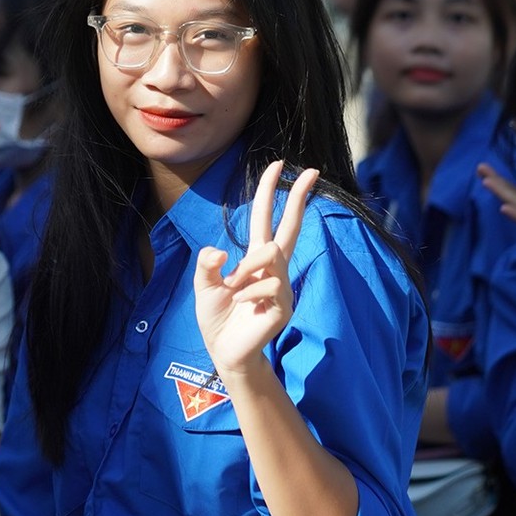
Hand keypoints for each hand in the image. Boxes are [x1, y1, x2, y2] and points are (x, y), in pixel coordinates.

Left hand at [194, 161, 316, 377]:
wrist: (224, 350)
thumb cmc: (217, 317)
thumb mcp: (204, 284)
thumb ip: (207, 263)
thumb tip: (221, 250)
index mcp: (255, 259)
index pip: (266, 219)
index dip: (270, 192)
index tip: (279, 165)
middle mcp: (274, 268)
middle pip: (290, 226)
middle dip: (298, 197)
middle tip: (311, 171)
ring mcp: (282, 286)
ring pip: (270, 255)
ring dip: (246, 271)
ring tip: (235, 292)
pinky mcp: (284, 306)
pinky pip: (266, 286)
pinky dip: (246, 294)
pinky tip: (243, 307)